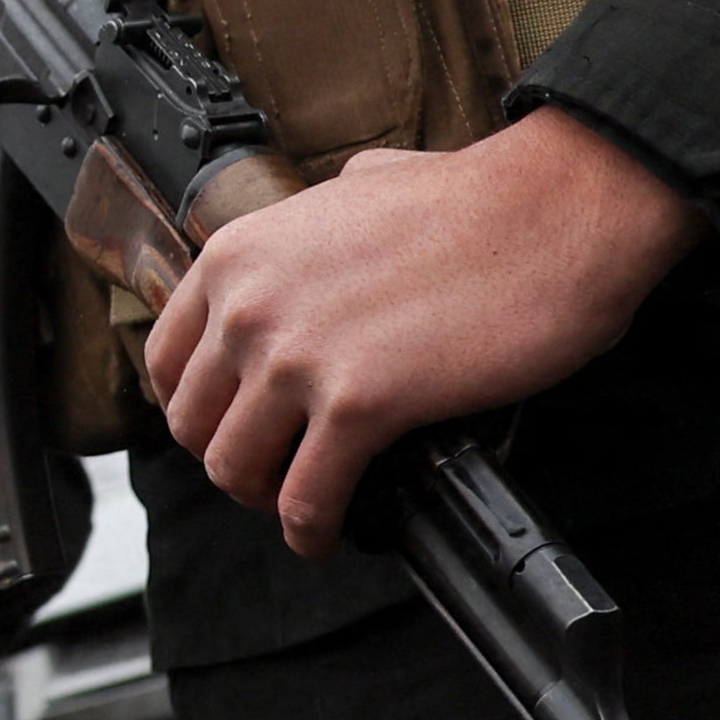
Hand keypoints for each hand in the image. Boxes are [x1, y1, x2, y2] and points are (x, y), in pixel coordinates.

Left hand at [147, 109, 707, 554]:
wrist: (553, 212)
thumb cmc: (475, 200)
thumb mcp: (360, 185)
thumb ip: (318, 221)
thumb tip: (323, 231)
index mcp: (239, 255)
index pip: (166, 361)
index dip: (197, 409)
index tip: (232, 427)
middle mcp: (248, 306)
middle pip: (193, 424)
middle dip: (231, 459)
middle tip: (276, 473)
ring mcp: (296, 357)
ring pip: (235, 469)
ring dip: (267, 500)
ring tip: (304, 506)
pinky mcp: (358, 404)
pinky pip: (307, 498)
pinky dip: (313, 531)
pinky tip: (334, 534)